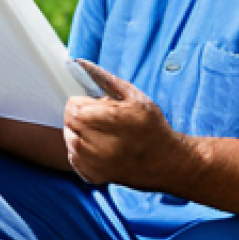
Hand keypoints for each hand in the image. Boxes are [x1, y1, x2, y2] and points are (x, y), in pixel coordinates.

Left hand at [63, 60, 187, 188]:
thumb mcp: (135, 98)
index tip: (89, 105)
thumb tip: (80, 63)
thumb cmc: (152, 126)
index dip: (79, 104)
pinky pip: (73, 158)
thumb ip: (106, 80)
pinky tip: (95, 147)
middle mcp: (107, 145)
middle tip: (93, 117)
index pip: (75, 109)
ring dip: (77, 132)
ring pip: (69, 141)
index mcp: (117, 121)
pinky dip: (78, 150)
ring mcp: (100, 164)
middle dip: (77, 116)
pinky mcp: (96, 176)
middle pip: (70, 124)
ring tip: (95, 131)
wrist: (169, 163)